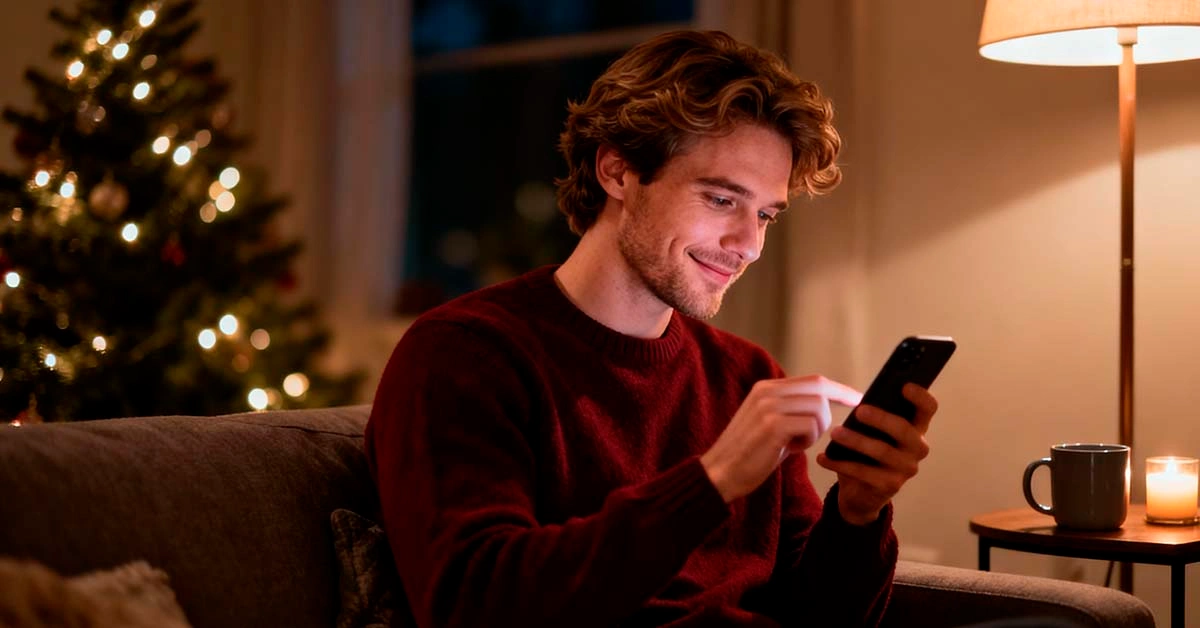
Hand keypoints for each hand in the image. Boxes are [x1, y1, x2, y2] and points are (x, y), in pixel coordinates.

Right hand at [701, 375, 861, 503]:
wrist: (719, 474)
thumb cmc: (748, 455)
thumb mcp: (768, 423)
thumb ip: (790, 411)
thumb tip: (822, 406)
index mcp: (766, 388)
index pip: (812, 380)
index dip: (838, 389)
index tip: (857, 398)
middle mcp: (767, 392)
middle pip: (819, 388)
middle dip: (835, 406)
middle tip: (833, 426)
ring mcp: (769, 407)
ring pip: (818, 407)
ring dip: (817, 430)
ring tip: (797, 444)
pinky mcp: (772, 425)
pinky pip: (811, 425)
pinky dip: (809, 440)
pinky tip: (791, 450)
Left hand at [816, 383, 937, 524]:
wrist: (861, 491)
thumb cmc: (867, 451)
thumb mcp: (872, 432)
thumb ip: (873, 416)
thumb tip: (862, 403)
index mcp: (916, 428)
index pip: (928, 409)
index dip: (920, 396)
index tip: (905, 386)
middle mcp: (917, 448)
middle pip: (904, 429)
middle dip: (881, 418)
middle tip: (860, 410)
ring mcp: (906, 469)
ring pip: (882, 451)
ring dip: (856, 440)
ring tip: (834, 433)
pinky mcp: (890, 485)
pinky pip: (863, 472)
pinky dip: (840, 464)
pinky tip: (823, 457)